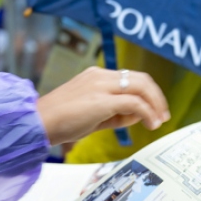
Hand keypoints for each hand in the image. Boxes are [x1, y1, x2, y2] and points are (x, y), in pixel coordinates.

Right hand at [36, 67, 169, 145]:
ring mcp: (100, 86)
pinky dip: (147, 113)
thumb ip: (114, 113)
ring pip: (141, 87)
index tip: (154, 110)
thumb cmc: (59, 122)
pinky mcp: (101, 101)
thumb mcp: (91, 114)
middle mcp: (100, 76)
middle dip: (156, 97)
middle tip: (163, 115)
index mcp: (95, 75)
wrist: (36, 123)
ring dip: (155, 104)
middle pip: (141, 79)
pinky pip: (134, 103)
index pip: (130, 78)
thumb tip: (137, 115)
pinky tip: (150, 124)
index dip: (147, 93)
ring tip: (159, 121)